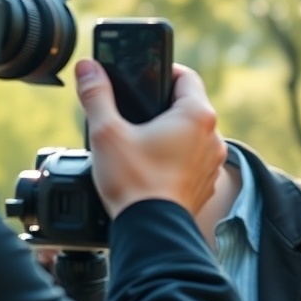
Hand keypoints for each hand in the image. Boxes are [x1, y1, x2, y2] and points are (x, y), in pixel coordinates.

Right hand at [75, 59, 225, 217]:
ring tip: (142, 140)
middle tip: (136, 111)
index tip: (145, 78)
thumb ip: (96, 95)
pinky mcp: (206, 183)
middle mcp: (213, 137)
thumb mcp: (106, 132)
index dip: (165, 71)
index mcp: (196, 116)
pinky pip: (194, 160)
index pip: (187, 76)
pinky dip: (177, 158)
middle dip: (164, 105)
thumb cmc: (134, 183)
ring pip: (194, 135)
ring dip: (172, 133)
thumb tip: (87, 68)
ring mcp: (212, 163)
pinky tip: (153, 165)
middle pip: (190, 106)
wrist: (150, 231)